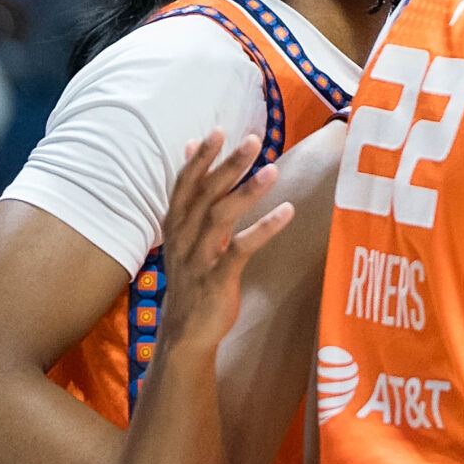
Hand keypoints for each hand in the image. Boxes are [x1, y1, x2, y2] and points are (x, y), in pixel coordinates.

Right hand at [156, 132, 289, 356]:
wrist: (185, 332)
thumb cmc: (192, 276)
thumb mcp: (185, 233)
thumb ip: (191, 192)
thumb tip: (191, 148)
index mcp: (176, 224)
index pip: (185, 184)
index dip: (201, 158)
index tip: (218, 131)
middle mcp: (184, 237)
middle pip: (204, 194)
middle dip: (228, 165)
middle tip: (252, 140)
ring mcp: (199, 258)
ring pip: (220, 218)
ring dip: (246, 192)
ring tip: (272, 170)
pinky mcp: (217, 279)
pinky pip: (240, 250)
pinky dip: (263, 229)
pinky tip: (287, 211)